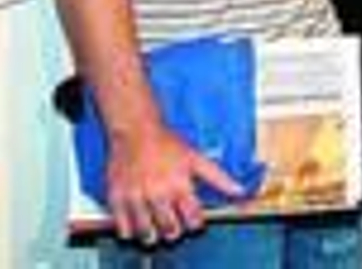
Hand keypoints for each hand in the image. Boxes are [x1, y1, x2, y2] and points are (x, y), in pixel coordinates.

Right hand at [106, 122, 241, 243]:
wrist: (136, 132)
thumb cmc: (167, 144)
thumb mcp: (196, 159)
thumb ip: (219, 178)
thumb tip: (240, 191)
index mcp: (180, 185)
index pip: (193, 218)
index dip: (196, 223)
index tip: (194, 220)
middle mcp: (158, 193)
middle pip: (170, 229)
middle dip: (175, 231)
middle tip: (174, 226)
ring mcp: (136, 198)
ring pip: (147, 232)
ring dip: (153, 235)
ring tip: (156, 229)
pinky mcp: (116, 198)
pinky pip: (122, 227)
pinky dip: (129, 231)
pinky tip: (136, 224)